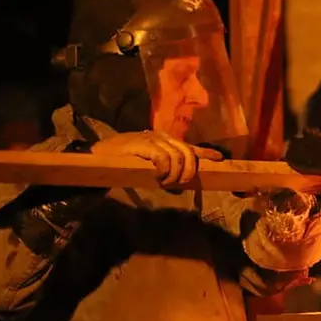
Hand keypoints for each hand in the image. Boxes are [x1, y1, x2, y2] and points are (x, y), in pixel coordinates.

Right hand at [91, 131, 222, 185]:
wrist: (101, 155)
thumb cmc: (125, 161)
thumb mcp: (151, 164)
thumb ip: (166, 167)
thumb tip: (181, 179)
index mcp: (166, 141)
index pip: (190, 147)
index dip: (205, 153)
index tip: (219, 159)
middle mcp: (163, 137)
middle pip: (188, 153)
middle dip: (188, 171)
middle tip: (179, 183)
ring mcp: (153, 140)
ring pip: (178, 157)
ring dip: (174, 174)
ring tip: (164, 182)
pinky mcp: (143, 144)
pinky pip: (164, 159)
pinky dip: (163, 170)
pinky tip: (156, 176)